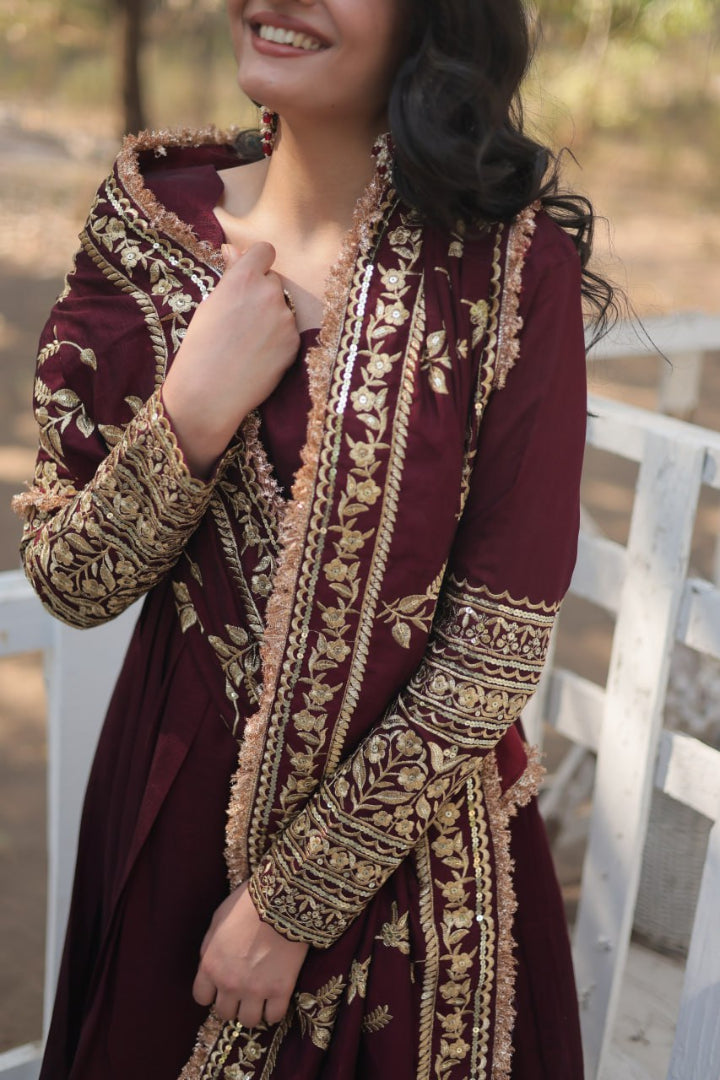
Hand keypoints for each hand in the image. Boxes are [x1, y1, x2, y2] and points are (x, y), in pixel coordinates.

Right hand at [162, 241, 299, 476]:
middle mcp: (269, 292)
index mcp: (243, 278)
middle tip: (242, 318)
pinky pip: (288, 331)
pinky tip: (257, 355)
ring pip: (282, 307)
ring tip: (248, 342)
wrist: (210, 391)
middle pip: (273, 281)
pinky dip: (277, 340)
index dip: (257, 262)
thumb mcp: (210, 304)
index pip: (264, 250)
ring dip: (270, 317)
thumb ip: (230, 276)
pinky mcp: (294, 342)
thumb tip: (234, 250)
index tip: (250, 274)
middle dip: (261, 293)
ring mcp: (285, 318)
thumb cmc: (200, 347)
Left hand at [192, 882, 309, 1026]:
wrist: (282, 901)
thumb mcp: (217, 920)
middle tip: (243, 991)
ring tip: (260, 998)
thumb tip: (209, 964)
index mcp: (211, 966)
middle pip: (225, 1013)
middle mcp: (229, 983)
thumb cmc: (247, 905)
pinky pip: (274, 1017)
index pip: (201, 997)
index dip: (211, 993)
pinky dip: (274, 1011)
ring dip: (252, 1010)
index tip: (221, 987)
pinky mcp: (280, 990)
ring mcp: (255, 990)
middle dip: (232, 1003)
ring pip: (248, 1021)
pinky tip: (276, 998)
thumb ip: (209, 947)